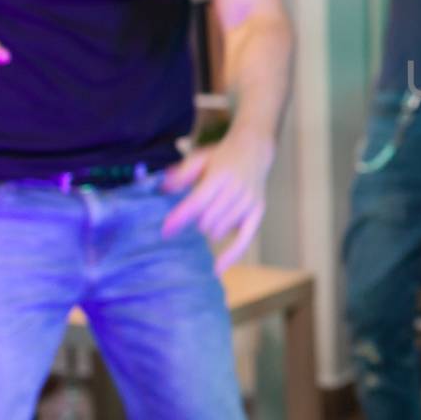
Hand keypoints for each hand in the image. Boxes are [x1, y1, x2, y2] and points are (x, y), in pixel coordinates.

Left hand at [162, 129, 274, 273]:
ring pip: (220, 230)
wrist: (254, 151)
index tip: (166, 232)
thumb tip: (163, 188)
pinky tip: (218, 268)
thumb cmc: (221, 158)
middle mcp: (237, 189)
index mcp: (220, 175)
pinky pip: (245, 240)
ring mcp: (249, 202)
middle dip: (196, 222)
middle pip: (208, 220)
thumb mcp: (199, 159)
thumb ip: (181, 174)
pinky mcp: (258, 213)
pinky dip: (231, 255)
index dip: (180, 218)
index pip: (197, 202)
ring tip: (209, 217)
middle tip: (194, 214)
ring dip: (209, 229)